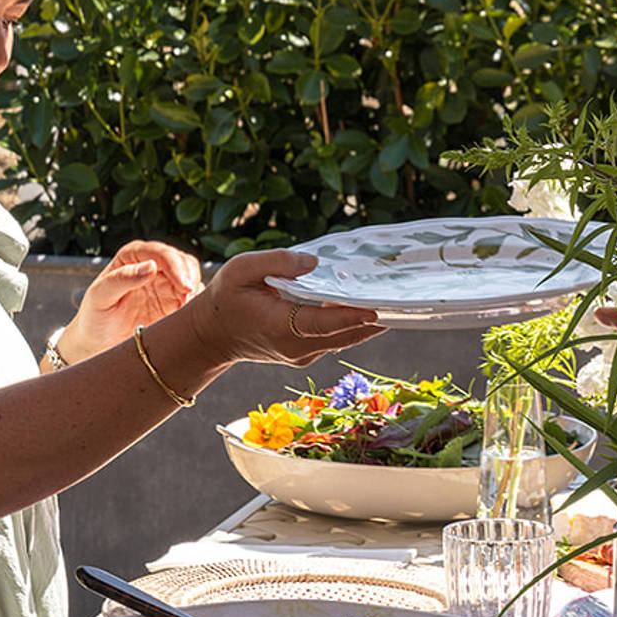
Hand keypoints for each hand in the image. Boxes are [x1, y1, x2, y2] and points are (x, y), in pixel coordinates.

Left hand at [58, 240, 205, 360]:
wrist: (98, 344)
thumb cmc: (94, 316)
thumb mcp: (99, 297)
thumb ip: (121, 279)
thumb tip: (150, 266)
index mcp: (132, 257)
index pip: (160, 253)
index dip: (175, 265)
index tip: (182, 284)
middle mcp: (152, 266)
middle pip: (182, 261)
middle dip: (190, 276)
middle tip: (188, 296)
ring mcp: (166, 285)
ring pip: (192, 277)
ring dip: (195, 290)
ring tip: (187, 307)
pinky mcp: (175, 303)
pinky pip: (194, 298)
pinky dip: (197, 304)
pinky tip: (187, 315)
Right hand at [187, 249, 383, 367]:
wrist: (212, 336)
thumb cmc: (226, 298)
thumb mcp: (240, 270)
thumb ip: (276, 262)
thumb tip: (313, 263)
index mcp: (278, 328)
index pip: (322, 324)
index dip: (350, 318)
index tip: (377, 310)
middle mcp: (296, 347)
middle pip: (344, 334)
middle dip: (373, 319)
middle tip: (403, 300)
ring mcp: (304, 354)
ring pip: (345, 339)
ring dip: (369, 322)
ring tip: (396, 300)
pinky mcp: (308, 353)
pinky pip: (338, 339)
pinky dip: (354, 324)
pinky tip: (372, 305)